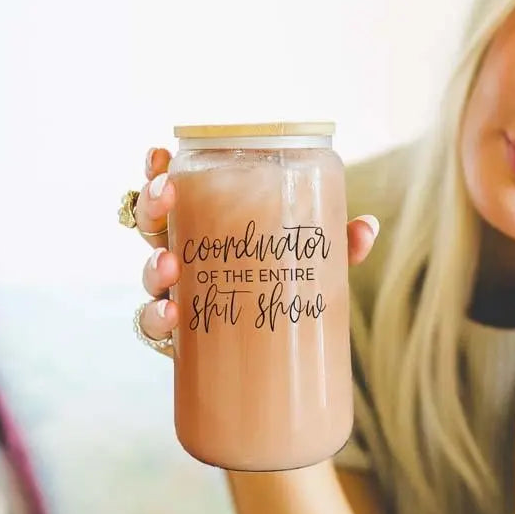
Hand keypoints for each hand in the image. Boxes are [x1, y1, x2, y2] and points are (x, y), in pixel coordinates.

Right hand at [135, 146, 380, 345]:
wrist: (279, 361)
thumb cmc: (284, 293)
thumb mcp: (312, 264)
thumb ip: (336, 245)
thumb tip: (366, 228)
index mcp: (207, 228)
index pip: (175, 192)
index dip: (158, 170)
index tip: (161, 152)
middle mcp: (183, 257)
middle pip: (150, 224)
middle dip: (151, 204)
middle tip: (167, 194)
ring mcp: (176, 296)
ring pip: (148, 273)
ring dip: (153, 264)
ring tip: (170, 263)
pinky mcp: (177, 337)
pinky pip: (151, 325)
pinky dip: (157, 317)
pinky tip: (172, 312)